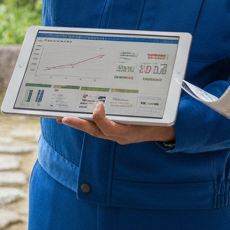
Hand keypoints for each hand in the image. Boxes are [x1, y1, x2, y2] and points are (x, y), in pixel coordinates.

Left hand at [58, 103, 174, 145]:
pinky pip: (98, 127)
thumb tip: (127, 94)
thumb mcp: (151, 115)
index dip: (100, 119)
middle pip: (94, 131)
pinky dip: (89, 121)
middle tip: (64, 118)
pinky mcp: (115, 131)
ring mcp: (116, 134)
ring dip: (79, 122)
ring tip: (63, 116)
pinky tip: (79, 113)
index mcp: (127, 132)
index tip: (98, 106)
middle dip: (78, 124)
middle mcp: (118, 135)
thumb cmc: (157, 121)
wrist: (165, 131)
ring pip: (93, 130)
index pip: (108, 128)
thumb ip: (138, 107)